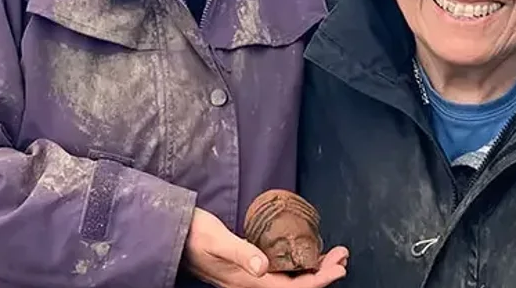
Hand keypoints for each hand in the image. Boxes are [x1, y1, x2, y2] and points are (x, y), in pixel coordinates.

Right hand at [182, 208, 348, 287]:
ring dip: (313, 270)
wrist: (172, 235)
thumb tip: (264, 267)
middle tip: (343, 256)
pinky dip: (298, 264)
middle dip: (323, 274)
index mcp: (248, 281)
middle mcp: (251, 283)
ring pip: (289, 280)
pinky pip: (279, 273)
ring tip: (334, 255)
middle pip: (295, 286)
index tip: (339, 266)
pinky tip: (305, 254)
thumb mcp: (217, 240)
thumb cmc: (194, 234)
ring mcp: (249, 277)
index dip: (320, 280)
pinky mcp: (246, 268)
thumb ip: (240, 253)